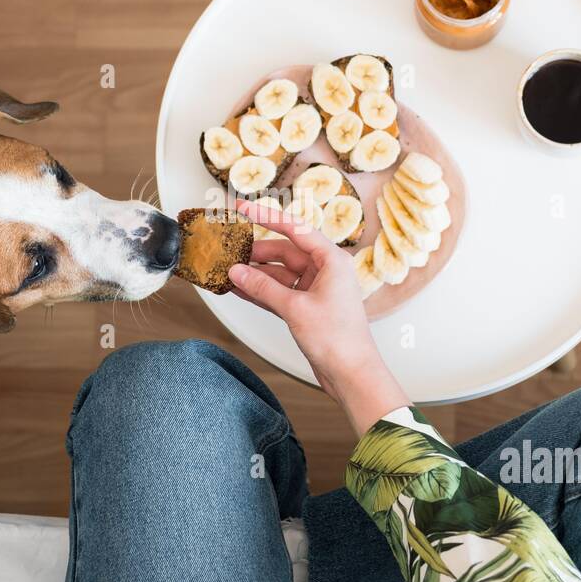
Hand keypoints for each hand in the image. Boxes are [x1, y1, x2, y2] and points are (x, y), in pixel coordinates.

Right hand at [228, 199, 408, 434]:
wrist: (351, 374)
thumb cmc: (338, 340)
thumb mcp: (295, 308)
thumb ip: (263, 287)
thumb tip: (236, 272)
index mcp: (332, 260)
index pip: (295, 229)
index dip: (267, 216)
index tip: (243, 207)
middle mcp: (326, 271)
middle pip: (285, 251)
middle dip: (257, 253)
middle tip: (230, 252)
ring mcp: (317, 289)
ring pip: (280, 273)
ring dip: (256, 274)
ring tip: (229, 273)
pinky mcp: (308, 307)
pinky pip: (280, 291)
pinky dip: (261, 291)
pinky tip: (239, 289)